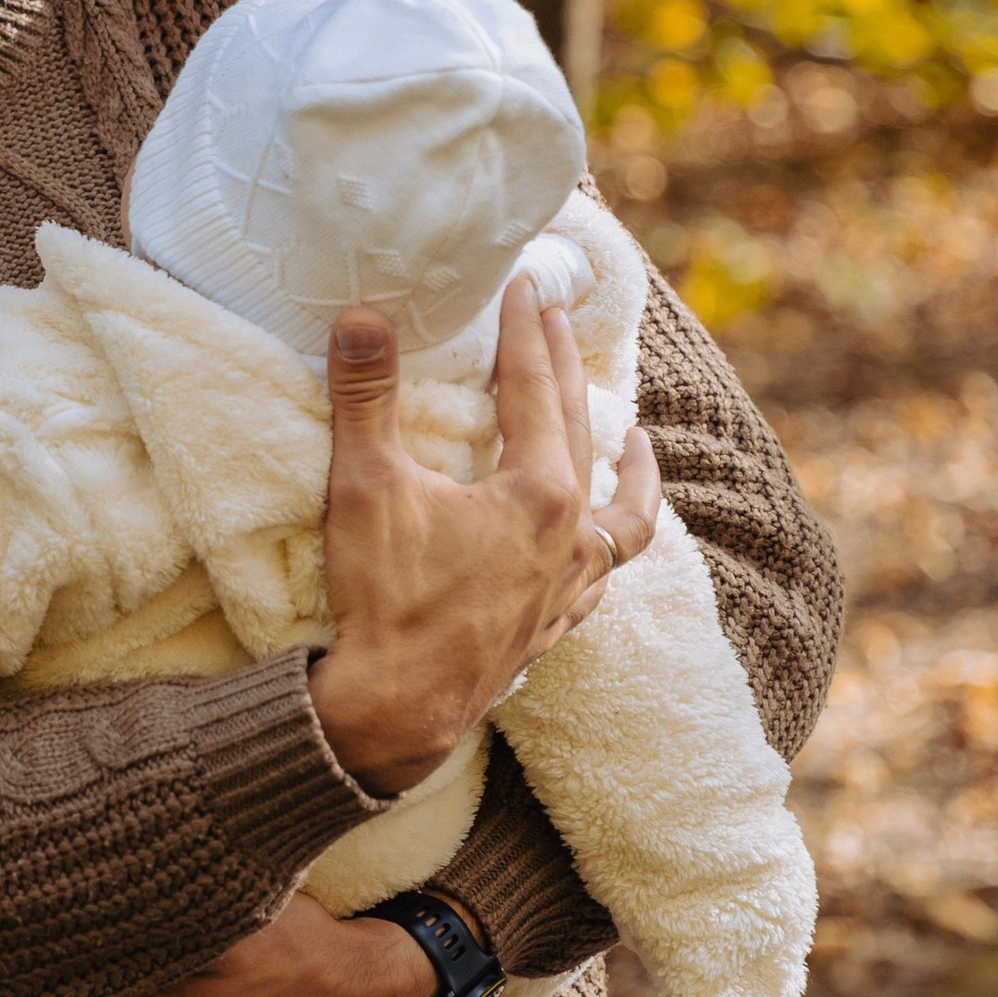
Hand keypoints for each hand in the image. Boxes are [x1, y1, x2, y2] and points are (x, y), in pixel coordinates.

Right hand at [308, 278, 661, 797]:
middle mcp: (571, 536)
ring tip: (635, 442)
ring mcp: (569, 587)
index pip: (533, 389)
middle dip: (563, 371)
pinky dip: (607, 550)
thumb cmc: (386, 600)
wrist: (396, 712)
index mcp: (539, 493)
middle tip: (554, 323)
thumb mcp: (366, 487)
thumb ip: (365, 397)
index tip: (522, 284)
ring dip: (629, 474)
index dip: (524, 332)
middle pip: (577, 434)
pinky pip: (602, 577)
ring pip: (622, 517)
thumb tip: (361, 317)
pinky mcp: (552, 627)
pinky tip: (597, 548)